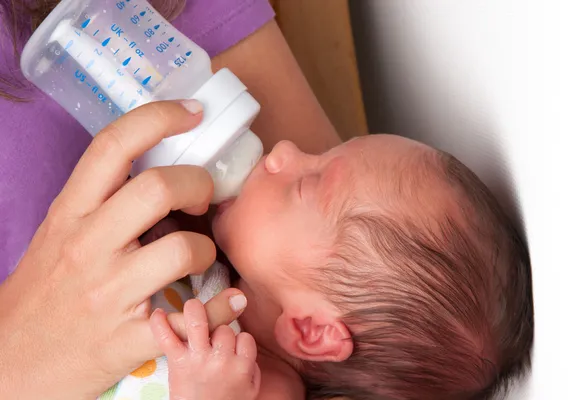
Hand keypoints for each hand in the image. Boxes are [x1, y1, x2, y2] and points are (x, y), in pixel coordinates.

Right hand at [0, 100, 245, 399]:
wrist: (12, 362)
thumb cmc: (44, 290)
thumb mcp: (58, 233)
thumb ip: (101, 201)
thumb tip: (155, 166)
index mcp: (70, 213)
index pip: (114, 146)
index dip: (160, 118)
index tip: (192, 112)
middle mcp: (88, 246)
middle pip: (160, 188)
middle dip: (199, 183)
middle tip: (205, 195)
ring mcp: (108, 293)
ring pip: (184, 249)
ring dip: (208, 248)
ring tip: (203, 256)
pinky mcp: (128, 338)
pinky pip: (193, 317)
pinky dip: (224, 307)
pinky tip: (230, 299)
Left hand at [151, 299, 260, 399]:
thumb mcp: (250, 391)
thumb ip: (251, 368)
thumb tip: (245, 348)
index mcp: (242, 367)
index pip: (244, 338)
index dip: (237, 340)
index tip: (230, 347)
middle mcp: (222, 359)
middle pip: (224, 329)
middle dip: (218, 330)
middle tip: (211, 334)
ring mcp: (199, 360)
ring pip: (201, 322)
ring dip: (196, 311)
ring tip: (192, 306)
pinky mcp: (178, 364)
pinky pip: (168, 338)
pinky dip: (160, 325)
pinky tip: (158, 314)